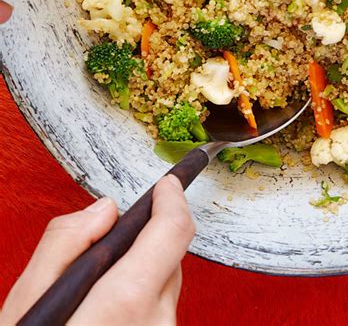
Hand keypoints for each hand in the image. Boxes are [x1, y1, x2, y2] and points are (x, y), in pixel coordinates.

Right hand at [0, 176, 194, 325]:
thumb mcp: (26, 303)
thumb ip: (66, 243)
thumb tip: (105, 210)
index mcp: (124, 304)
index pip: (173, 232)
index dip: (172, 199)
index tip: (167, 184)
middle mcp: (154, 325)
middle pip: (169, 259)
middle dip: (148, 238)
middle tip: (107, 245)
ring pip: (164, 289)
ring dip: (142, 273)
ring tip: (95, 294)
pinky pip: (157, 316)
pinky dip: (140, 303)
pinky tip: (105, 318)